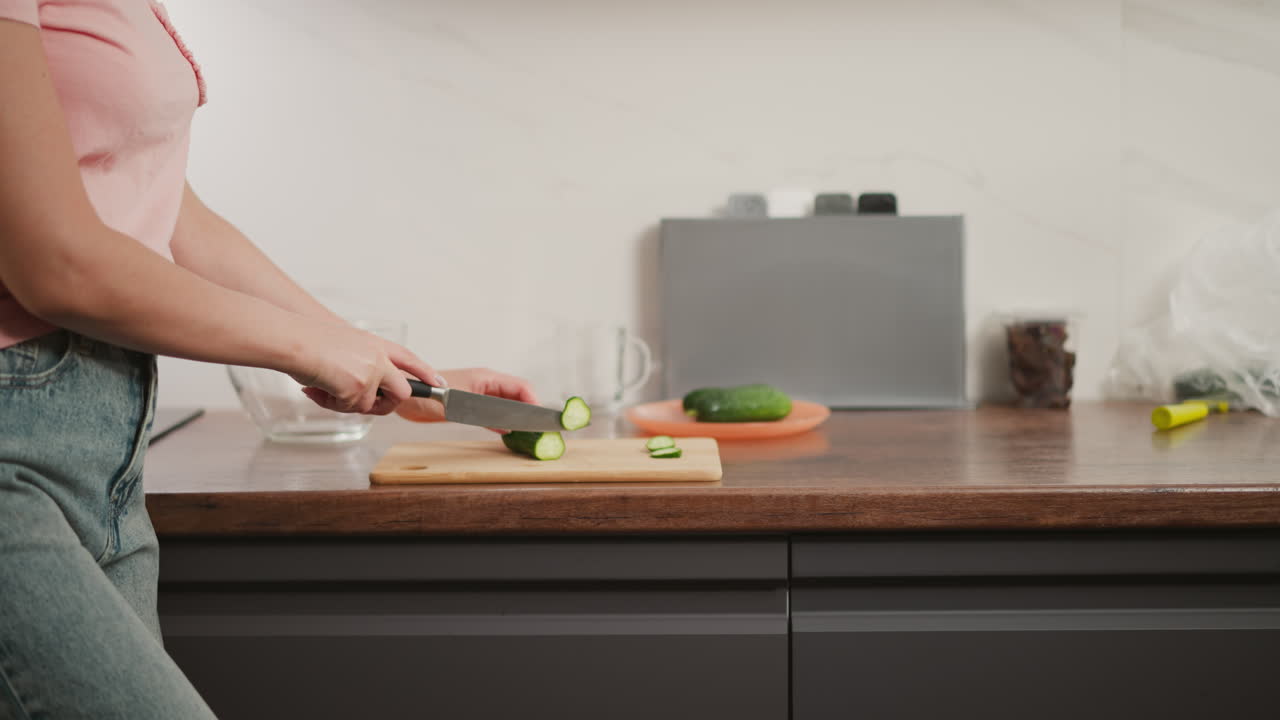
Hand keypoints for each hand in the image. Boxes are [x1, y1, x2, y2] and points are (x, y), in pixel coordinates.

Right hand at [290, 321, 440, 415]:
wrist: (295, 341)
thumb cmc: (310, 342)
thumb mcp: (345, 345)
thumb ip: (362, 363)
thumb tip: (361, 390)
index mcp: (376, 344)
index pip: (409, 359)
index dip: (425, 373)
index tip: (438, 383)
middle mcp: (379, 359)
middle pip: (402, 392)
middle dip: (388, 404)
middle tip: (363, 403)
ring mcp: (371, 374)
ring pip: (368, 405)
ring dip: (345, 403)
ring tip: (323, 387)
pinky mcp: (359, 389)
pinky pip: (349, 409)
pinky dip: (330, 404)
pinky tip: (316, 389)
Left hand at [396, 367, 538, 428]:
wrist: (409, 398)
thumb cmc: (428, 394)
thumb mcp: (459, 405)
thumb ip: (483, 414)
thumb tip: (506, 424)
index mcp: (487, 378)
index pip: (520, 386)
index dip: (533, 400)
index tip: (539, 417)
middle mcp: (487, 385)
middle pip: (517, 394)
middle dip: (530, 408)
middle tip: (539, 426)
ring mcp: (480, 395)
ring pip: (508, 404)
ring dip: (518, 415)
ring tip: (530, 429)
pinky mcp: (472, 406)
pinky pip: (495, 413)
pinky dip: (504, 421)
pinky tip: (509, 431)